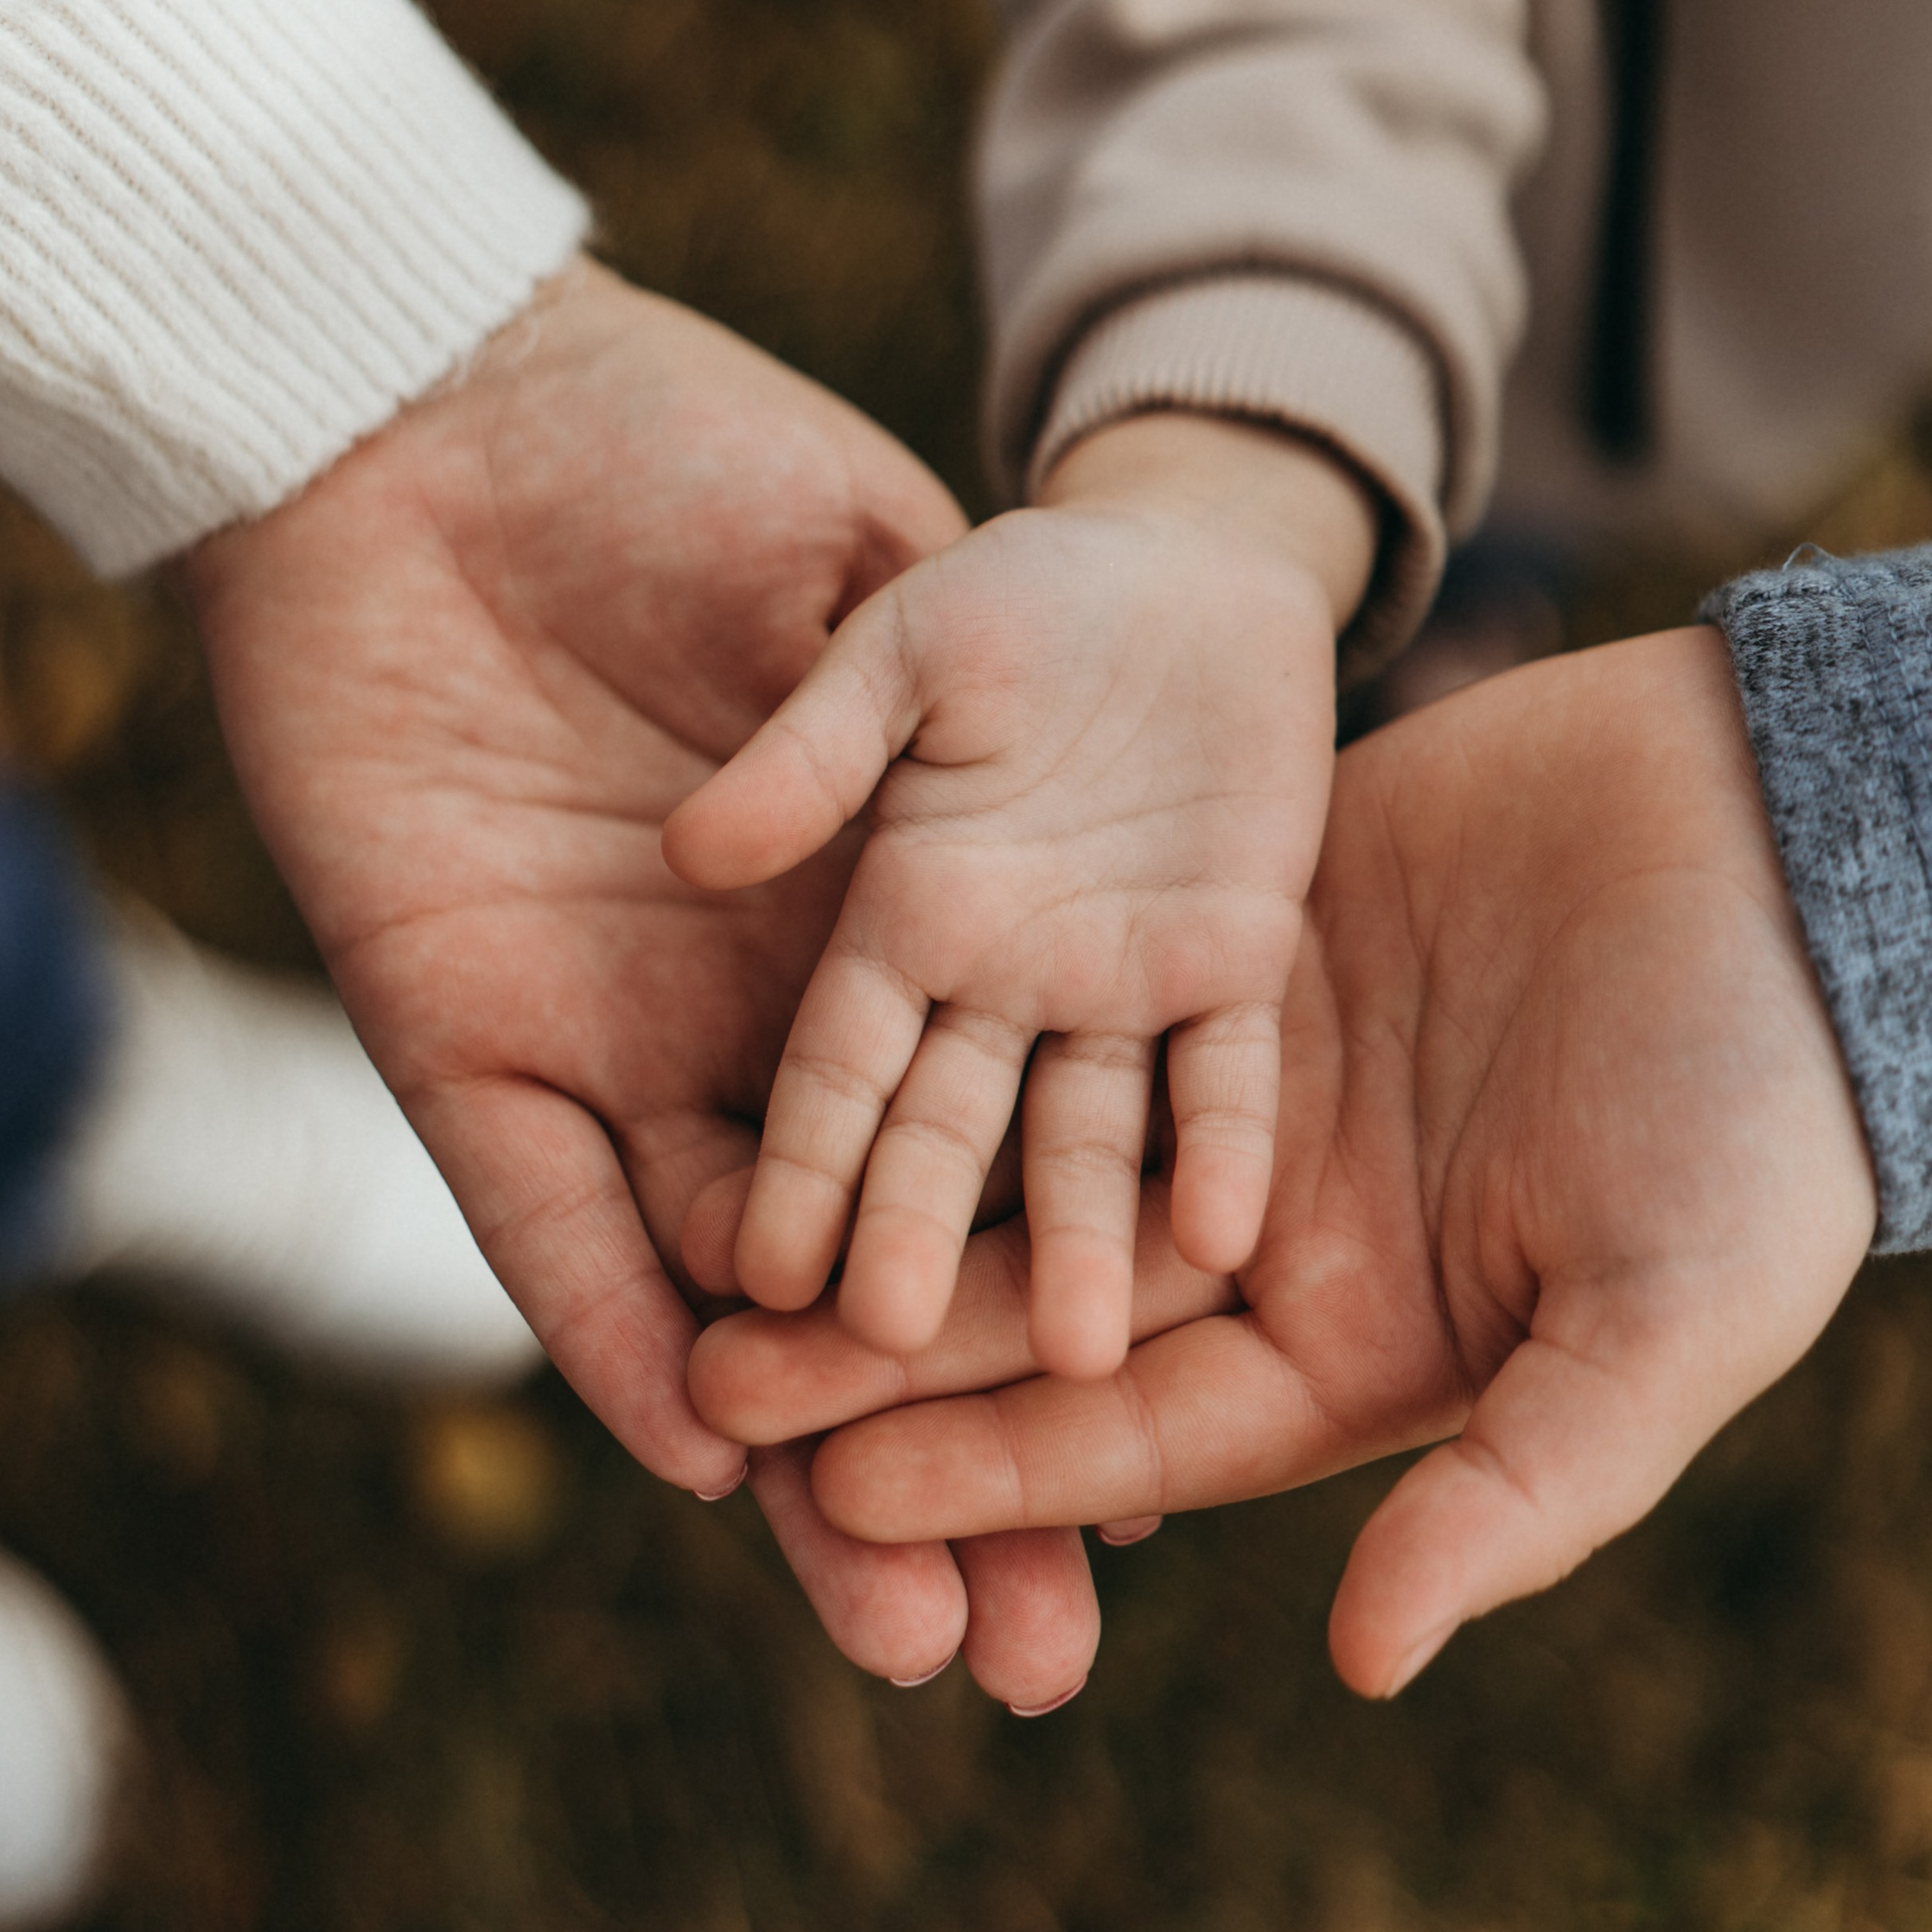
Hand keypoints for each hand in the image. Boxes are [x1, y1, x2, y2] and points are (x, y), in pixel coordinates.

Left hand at [185, 258, 1100, 1697]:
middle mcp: (757, 1025)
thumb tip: (1123, 865)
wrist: (439, 408)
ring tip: (909, 1635)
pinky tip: (698, 1457)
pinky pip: (540, 1216)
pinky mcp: (456, 1035)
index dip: (1075, 1318)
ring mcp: (609, 1045)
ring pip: (718, 1299)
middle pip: (879, 1285)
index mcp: (890, 924)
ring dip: (802, 1467)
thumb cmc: (682, 450)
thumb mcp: (894, 580)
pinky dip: (611, 1328)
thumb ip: (983, 737)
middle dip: (959, 1469)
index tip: (1176, 1468)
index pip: (1001, 1160)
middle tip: (1049, 1666)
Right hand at [665, 415, 1373, 1379]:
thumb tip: (696, 850)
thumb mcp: (887, 637)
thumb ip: (810, 753)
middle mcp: (988, 978)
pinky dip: (1223, 1144)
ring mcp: (1111, 972)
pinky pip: (1231, 1065)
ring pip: (1087, 1137)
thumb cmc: (983, 575)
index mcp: (878, 924)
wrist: (1165, 544)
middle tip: (901, 1386)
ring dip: (1084, 1250)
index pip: (821, 1089)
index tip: (755, 1312)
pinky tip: (1229, 1237)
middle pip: (947, 1150)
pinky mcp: (1234, 945)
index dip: (793, 1188)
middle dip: (926, 1267)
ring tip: (1086, 1367)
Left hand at [690, 628, 1877, 1696]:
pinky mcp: (1237, 939)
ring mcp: (1247, 1079)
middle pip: (1048, 1306)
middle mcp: (1279, 1226)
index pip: (1137, 1432)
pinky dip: (966, 1023)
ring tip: (721, 1234)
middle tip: (710, 1384)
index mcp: (1364, 1340)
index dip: (986, 1471)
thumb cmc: (1762, 1110)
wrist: (1790, 855)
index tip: (829, 1507)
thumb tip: (1361, 1663)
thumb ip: (1520, 1495)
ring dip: (894, 1194)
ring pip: (1030, 1153)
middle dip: (888, 1353)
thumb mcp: (1657, 1323)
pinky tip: (838, 1042)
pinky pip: (1074, 998)